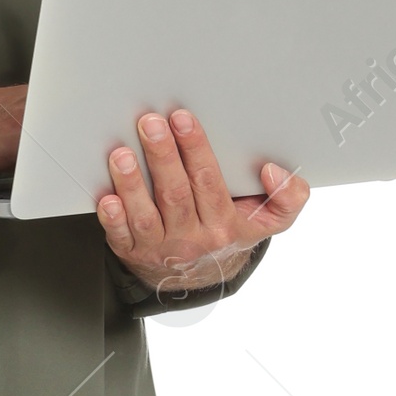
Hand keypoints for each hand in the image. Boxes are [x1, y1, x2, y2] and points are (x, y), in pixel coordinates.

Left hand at [97, 108, 308, 289]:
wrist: (201, 276)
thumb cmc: (229, 234)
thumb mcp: (267, 222)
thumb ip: (288, 197)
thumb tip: (273, 170)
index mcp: (223, 225)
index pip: (209, 182)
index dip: (195, 148)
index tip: (182, 119)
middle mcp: (191, 238)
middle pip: (175, 194)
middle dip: (162, 155)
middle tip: (151, 123)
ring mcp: (160, 247)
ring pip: (145, 215)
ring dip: (132, 183)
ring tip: (122, 154)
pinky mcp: (133, 252)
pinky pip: (120, 237)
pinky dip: (112, 218)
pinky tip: (107, 197)